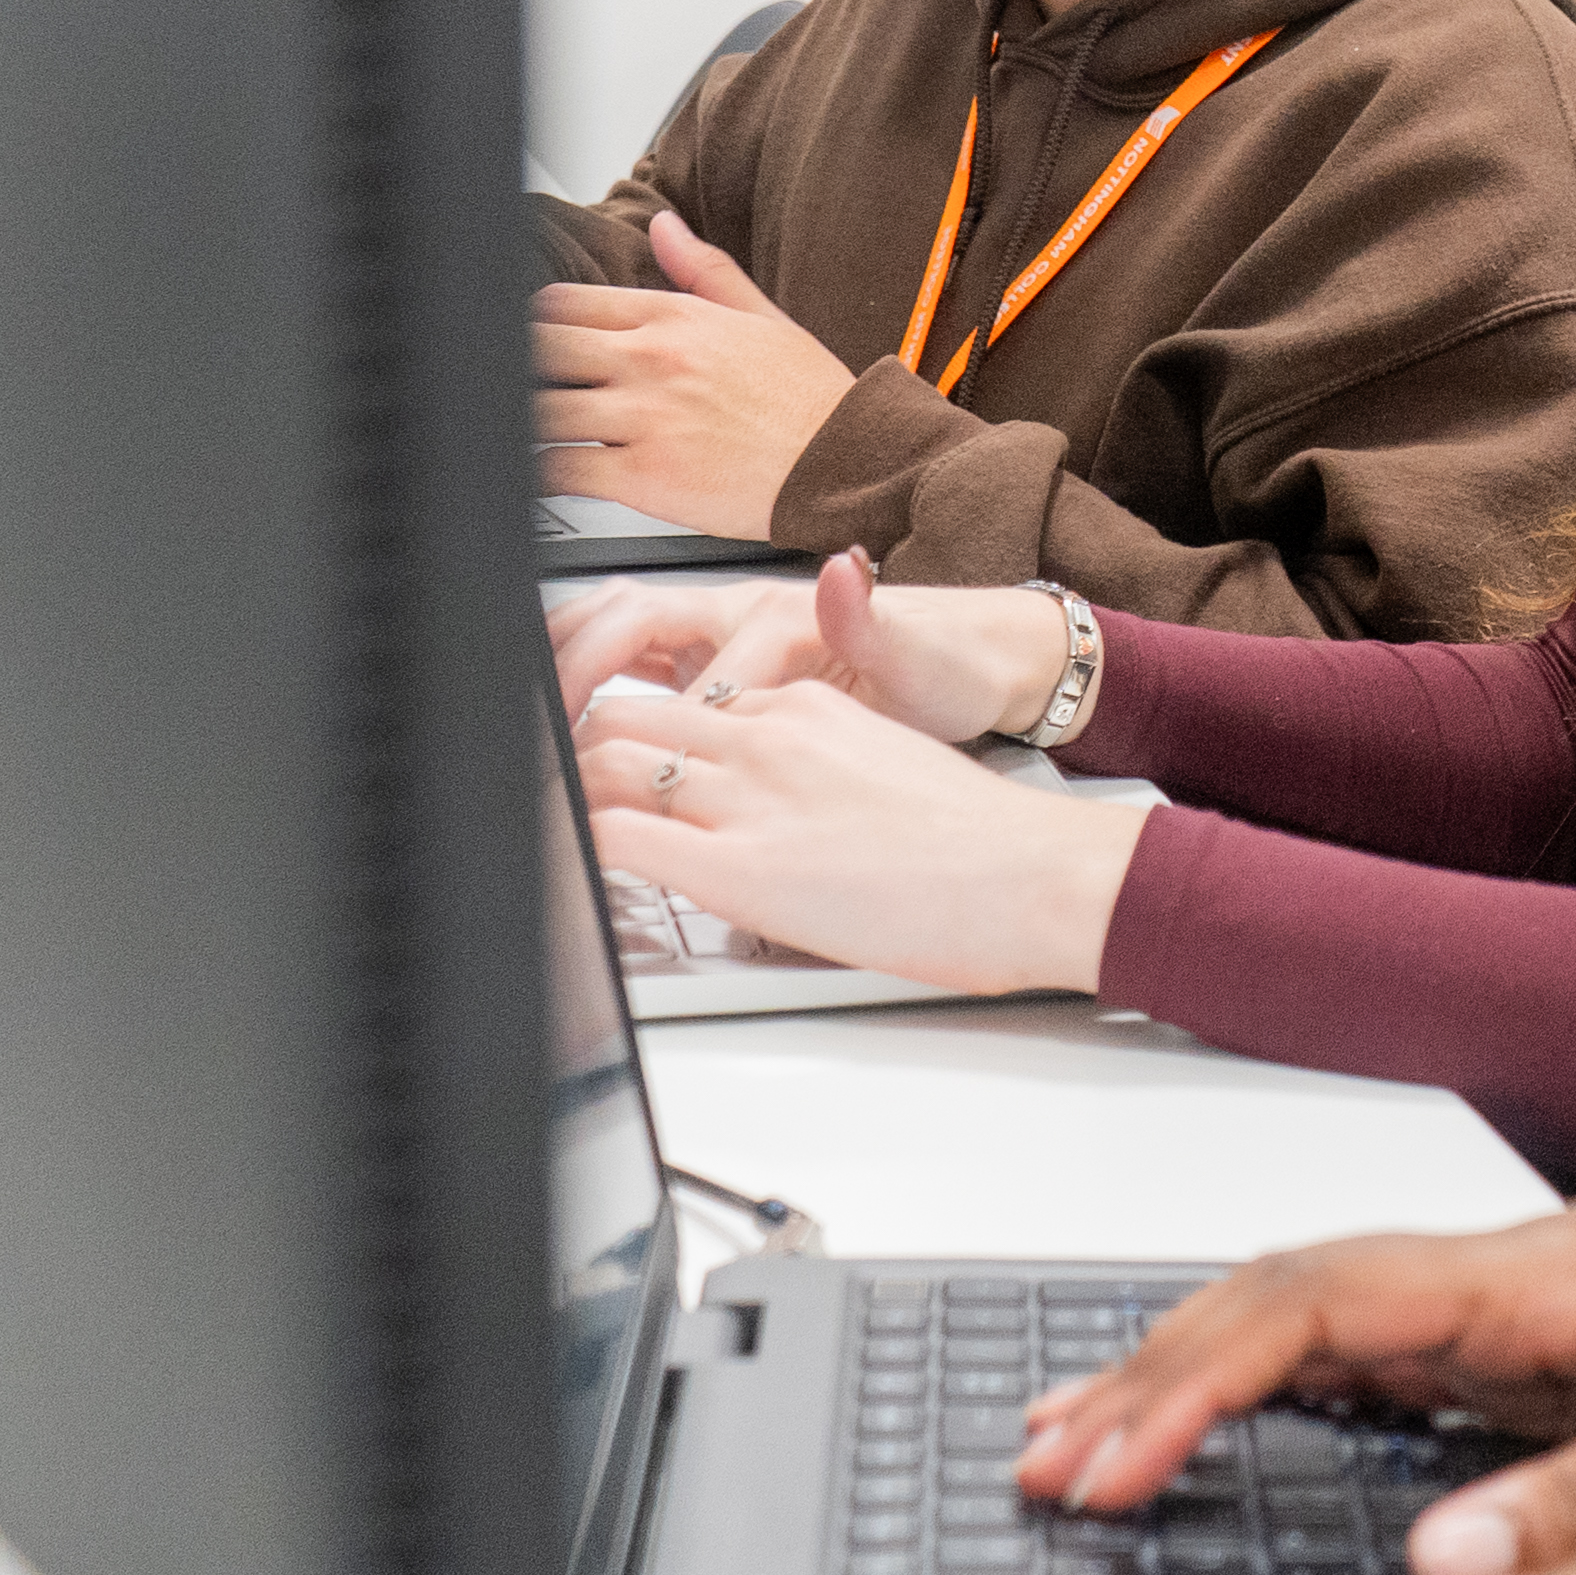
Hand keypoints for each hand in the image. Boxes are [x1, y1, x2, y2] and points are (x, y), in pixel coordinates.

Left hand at [533, 211, 863, 538]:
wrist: (848, 462)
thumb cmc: (811, 399)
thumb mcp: (763, 318)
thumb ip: (703, 269)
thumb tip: (663, 225)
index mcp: (674, 318)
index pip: (561, 303)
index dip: (532, 323)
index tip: (528, 344)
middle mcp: (652, 360)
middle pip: (537, 348)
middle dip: (516, 369)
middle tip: (512, 388)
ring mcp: (644, 417)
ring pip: (538, 409)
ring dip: (521, 423)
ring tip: (517, 433)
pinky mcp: (643, 476)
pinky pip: (559, 468)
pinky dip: (538, 474)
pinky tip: (541, 474)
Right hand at [549, 549, 1072, 744]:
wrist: (976, 661)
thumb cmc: (949, 666)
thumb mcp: (925, 658)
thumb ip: (875, 624)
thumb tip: (841, 569)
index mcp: (785, 615)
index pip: (699, 663)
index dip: (662, 711)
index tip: (635, 764)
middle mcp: (743, 612)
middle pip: (631, 614)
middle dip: (578, 660)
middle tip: (547, 727)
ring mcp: (722, 630)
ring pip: (618, 626)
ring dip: (568, 658)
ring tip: (531, 718)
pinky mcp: (712, 652)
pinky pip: (633, 656)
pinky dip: (588, 678)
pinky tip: (563, 720)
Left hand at [574, 675, 1144, 992]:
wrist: (1034, 873)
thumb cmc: (982, 844)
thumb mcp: (893, 763)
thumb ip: (823, 764)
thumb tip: (796, 808)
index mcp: (807, 709)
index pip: (685, 702)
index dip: (629, 734)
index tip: (608, 765)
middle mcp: (768, 737)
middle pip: (627, 717)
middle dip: (572, 750)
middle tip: (547, 788)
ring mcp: (751, 796)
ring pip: (607, 760)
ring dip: (563, 788)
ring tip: (540, 823)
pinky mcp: (739, 866)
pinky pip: (617, 836)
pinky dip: (573, 844)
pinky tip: (561, 865)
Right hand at [1008, 1208, 1575, 1574]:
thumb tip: (1438, 1562)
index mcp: (1559, 1270)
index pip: (1333, 1292)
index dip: (1203, 1368)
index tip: (1110, 1451)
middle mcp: (1524, 1277)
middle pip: (1297, 1296)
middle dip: (1158, 1371)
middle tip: (1044, 1460)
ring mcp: (1528, 1314)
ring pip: (1326, 1323)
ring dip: (1201, 1376)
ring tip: (1082, 1445)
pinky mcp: (1546, 1361)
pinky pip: (1380, 1362)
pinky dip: (1277, 1395)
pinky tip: (1216, 1438)